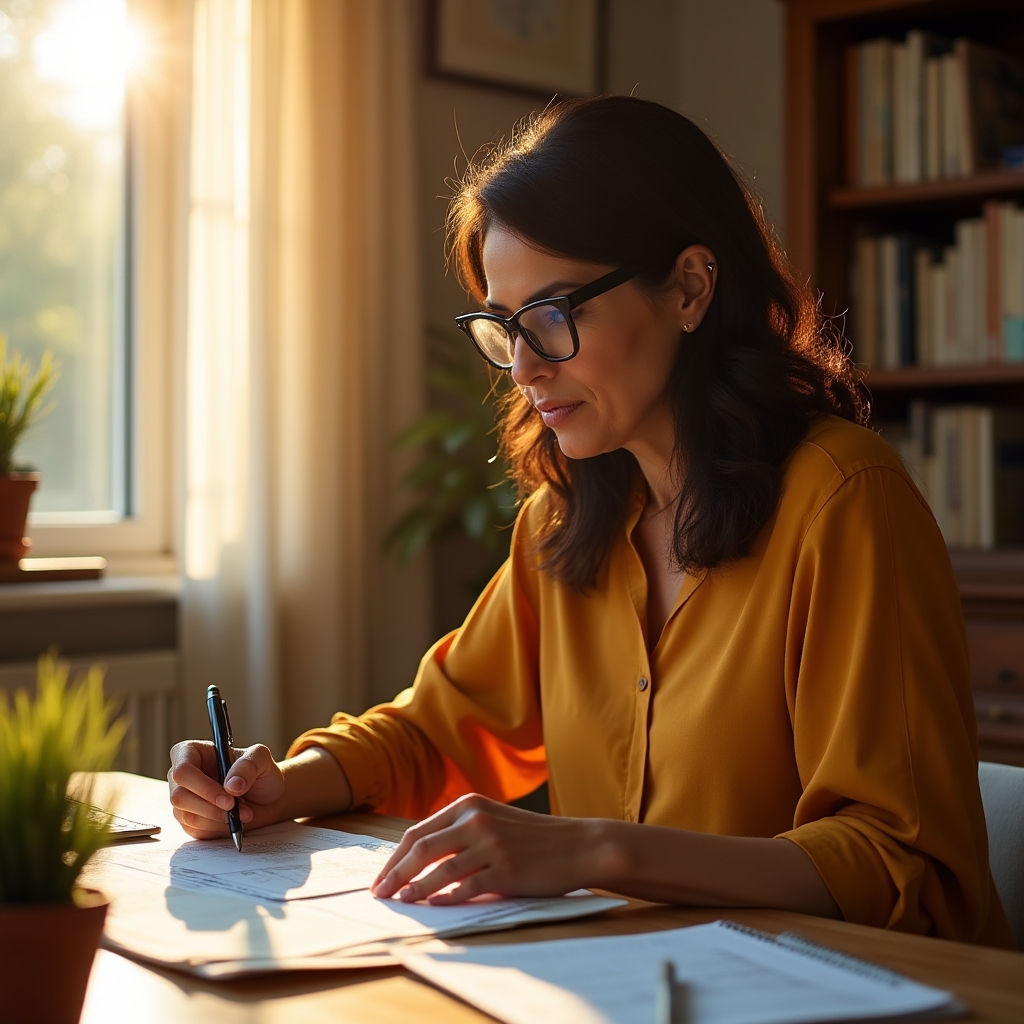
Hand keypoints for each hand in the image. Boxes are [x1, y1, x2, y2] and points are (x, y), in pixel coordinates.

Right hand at [167, 740, 284, 838]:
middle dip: (210, 806)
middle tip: (235, 807)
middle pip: (179, 796)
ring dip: (218, 818)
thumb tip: (231, 786)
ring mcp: (184, 800)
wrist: (268, 800)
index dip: (202, 785)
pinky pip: (196, 830)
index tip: (228, 795)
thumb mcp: (261, 759)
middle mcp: (183, 777)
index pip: (182, 769)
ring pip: (187, 815)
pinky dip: (218, 828)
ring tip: (243, 812)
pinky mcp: (189, 821)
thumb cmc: (261, 773)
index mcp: (193, 752)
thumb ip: (248, 766)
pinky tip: (234, 820)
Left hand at [370, 793, 592, 903]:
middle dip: (395, 873)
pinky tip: (433, 906)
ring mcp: (491, 844)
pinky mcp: (505, 869)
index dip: (395, 857)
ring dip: (415, 888)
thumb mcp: (494, 821)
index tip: (381, 877)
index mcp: (469, 805)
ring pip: (440, 868)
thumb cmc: (534, 838)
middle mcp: (476, 820)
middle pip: (421, 847)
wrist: (579, 844)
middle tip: (380, 893)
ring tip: (400, 902)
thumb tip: (420, 860)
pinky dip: (446, 898)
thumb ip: (461, 831)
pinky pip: (467, 886)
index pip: (418, 831)